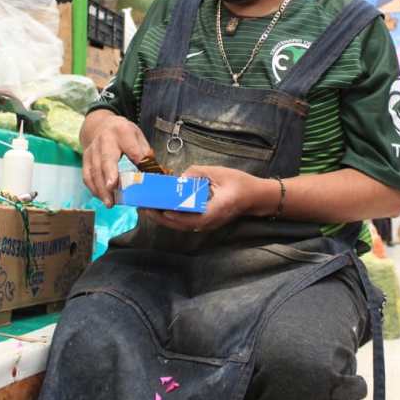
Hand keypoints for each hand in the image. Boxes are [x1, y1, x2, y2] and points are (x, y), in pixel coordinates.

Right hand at [82, 115, 151, 206]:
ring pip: (94, 170)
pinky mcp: (85, 160)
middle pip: (106, 159)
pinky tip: (102, 198)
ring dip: (101, 188)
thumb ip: (145, 153)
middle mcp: (104, 140)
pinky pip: (87, 176)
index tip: (139, 171)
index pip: (130, 146)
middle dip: (109, 175)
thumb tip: (153, 173)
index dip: (135, 157)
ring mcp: (92, 151)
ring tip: (109, 202)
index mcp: (122, 132)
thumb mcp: (138, 136)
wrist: (101, 126)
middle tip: (113, 189)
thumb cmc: (123, 134)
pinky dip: (94, 189)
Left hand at [143, 165, 274, 232]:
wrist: (255, 197)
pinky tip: (161, 209)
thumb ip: (198, 173)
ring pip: (180, 226)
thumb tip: (180, 177)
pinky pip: (185, 223)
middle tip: (144, 207)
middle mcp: (208, 221)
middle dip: (160, 217)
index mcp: (214, 210)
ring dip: (163, 219)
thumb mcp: (219, 173)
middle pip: (180, 225)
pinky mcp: (204, 223)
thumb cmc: (240, 183)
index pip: (190, 217)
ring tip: (148, 209)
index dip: (173, 215)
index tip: (157, 209)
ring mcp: (206, 224)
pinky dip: (171, 218)